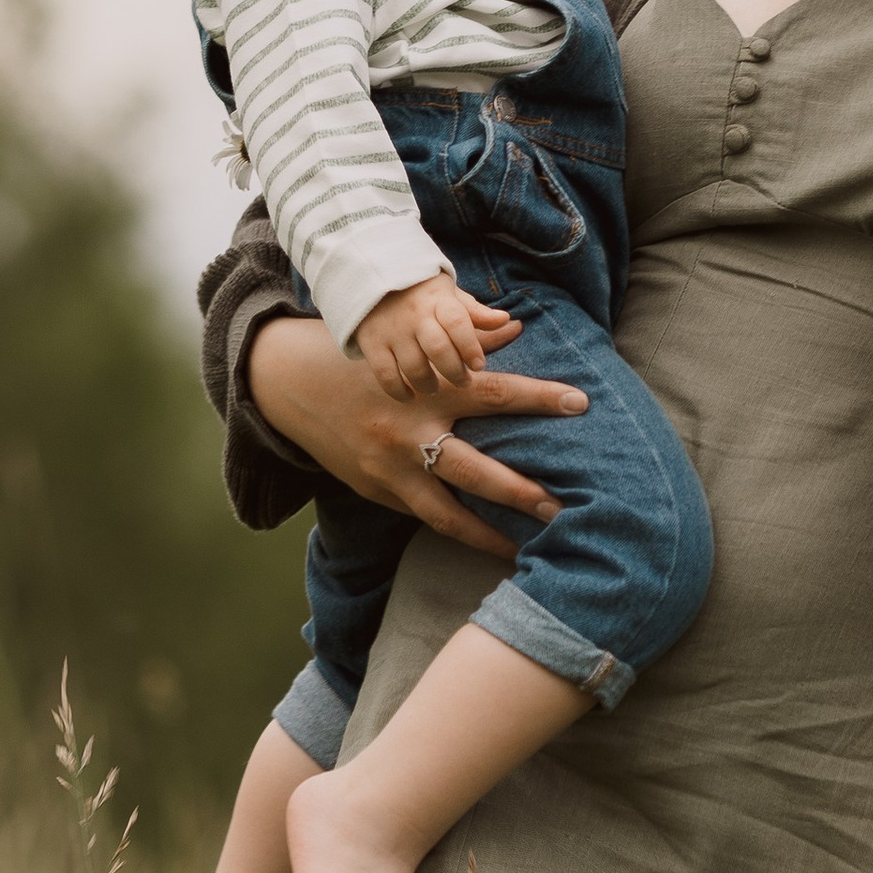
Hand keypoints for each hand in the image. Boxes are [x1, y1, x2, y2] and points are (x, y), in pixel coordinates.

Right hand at [246, 313, 585, 557]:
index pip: (495, 392)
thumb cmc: (366, 359)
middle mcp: (410, 432)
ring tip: (533, 545)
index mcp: (427, 389)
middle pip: (476, 470)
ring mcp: (391, 469)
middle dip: (523, 492)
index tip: (581, 403)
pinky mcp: (378, 491)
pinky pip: (425, 518)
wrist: (291, 385)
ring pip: (449, 513)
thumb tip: (516, 327)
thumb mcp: (409, 344)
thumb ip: (462, 343)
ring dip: (494, 532)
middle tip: (566, 507)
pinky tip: (491, 542)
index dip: (540, 398)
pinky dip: (459, 531)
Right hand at [356, 273, 504, 396]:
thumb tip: (506, 320)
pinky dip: (399, 390)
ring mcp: (391, 331)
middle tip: (464, 382)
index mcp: (438, 301)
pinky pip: (385, 374)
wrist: (372, 278)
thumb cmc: (422, 293)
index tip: (479, 365)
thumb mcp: (450, 296)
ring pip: (413, 366)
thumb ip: (476, 313)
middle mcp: (415, 316)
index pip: (457, 322)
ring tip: (435, 389)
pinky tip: (409, 396)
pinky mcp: (372, 344)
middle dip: (454, 371)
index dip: (471, 347)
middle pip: (438, 348)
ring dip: (428, 384)